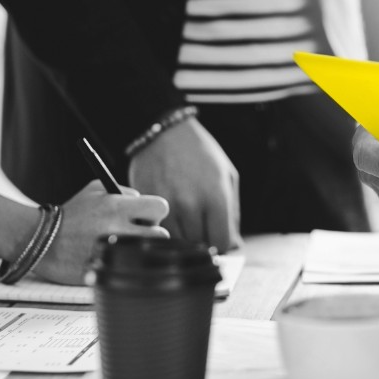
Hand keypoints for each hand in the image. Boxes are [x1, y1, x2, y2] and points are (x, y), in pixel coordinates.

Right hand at [36, 182, 169, 284]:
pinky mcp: (106, 271)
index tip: (146, 216)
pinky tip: (112, 260)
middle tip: (138, 234)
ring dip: (141, 250)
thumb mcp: (94, 190)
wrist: (40, 239)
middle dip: (152, 233)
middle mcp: (117, 228)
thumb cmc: (70, 214)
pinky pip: (131, 268)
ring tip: (125, 247)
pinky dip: (126, 265)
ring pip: (149, 253)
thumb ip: (123, 192)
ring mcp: (112, 252)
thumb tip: (145, 202)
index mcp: (116, 206)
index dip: (155, 212)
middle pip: (161, 234)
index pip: (160, 207)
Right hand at [128, 118, 239, 251]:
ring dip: (181, 238)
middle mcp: (190, 203)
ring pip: (175, 242)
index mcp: (216, 197)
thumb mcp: (227, 177)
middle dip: (202, 242)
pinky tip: (166, 215)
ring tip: (184, 220)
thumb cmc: (200, 154)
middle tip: (201, 229)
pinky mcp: (144, 204)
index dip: (221, 247)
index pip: (221, 243)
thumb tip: (233, 246)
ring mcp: (165, 204)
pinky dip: (161, 229)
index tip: (217, 241)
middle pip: (198, 245)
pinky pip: (154, 230)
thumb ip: (232, 215)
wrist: (164, 131)